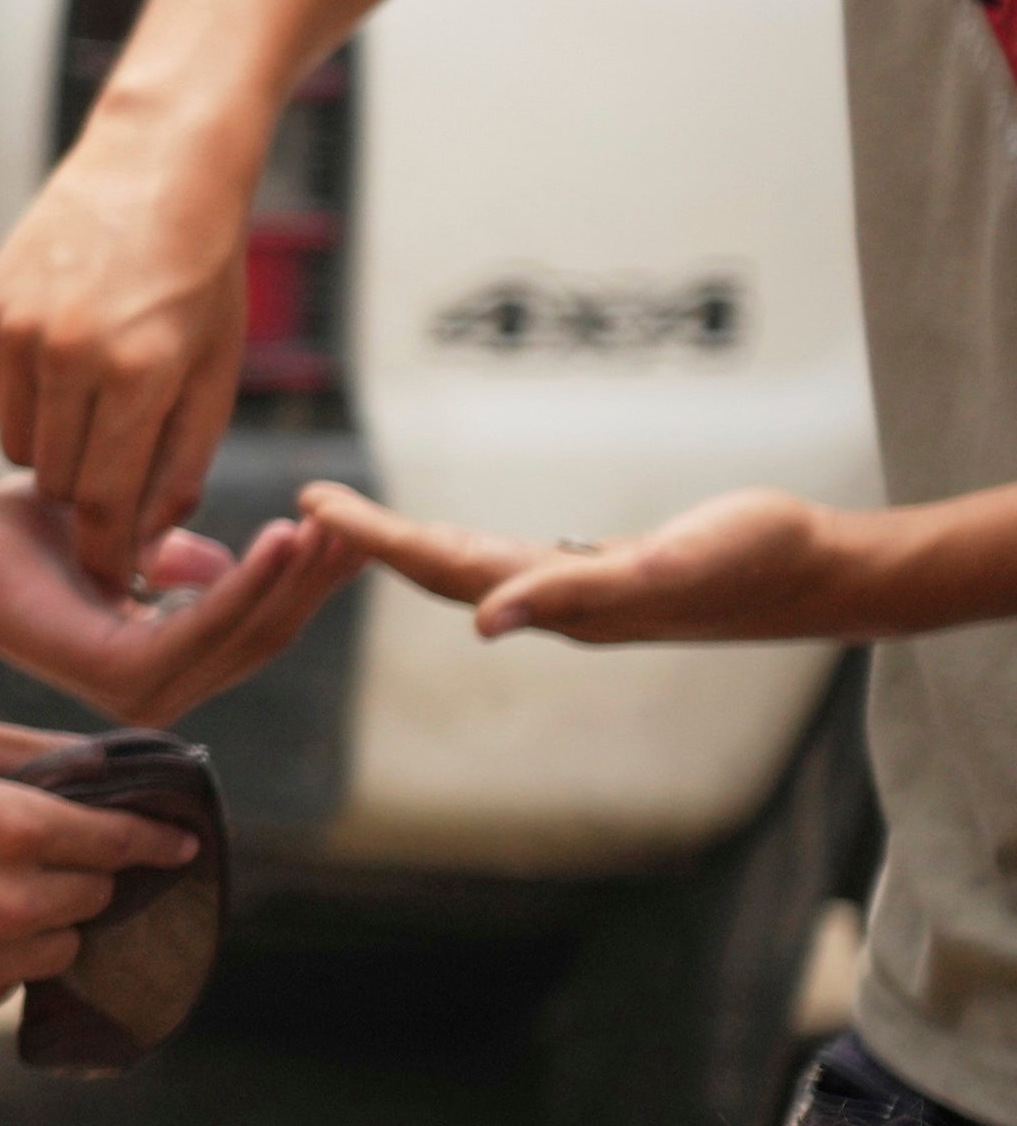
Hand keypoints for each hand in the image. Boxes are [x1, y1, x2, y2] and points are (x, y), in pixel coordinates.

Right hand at [0, 141, 250, 581]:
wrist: (155, 167)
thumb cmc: (202, 277)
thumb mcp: (214, 373)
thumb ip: (181, 462)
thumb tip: (148, 542)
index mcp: (141, 375)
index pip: (108, 504)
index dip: (111, 553)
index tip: (117, 578)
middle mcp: (69, 354)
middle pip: (60, 482)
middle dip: (90, 499)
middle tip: (119, 479)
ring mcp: (18, 328)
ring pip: (20, 444)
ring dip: (56, 450)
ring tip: (98, 413)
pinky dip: (26, 405)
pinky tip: (65, 370)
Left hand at [0, 480, 358, 723]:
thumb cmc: (19, 531)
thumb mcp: (122, 533)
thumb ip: (174, 556)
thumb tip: (227, 560)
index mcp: (163, 659)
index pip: (258, 622)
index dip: (308, 577)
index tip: (351, 526)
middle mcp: (158, 686)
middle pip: (265, 631)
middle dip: (318, 579)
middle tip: (365, 527)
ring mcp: (141, 690)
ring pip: (246, 630)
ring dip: (296, 577)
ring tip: (334, 527)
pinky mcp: (122, 675)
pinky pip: (206, 625)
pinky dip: (250, 580)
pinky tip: (282, 538)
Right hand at [0, 713, 201, 1021]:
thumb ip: (39, 750)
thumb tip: (115, 765)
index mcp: (15, 827)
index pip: (124, 843)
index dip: (157, 840)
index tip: (181, 845)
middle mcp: (10, 902)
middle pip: (98, 898)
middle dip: (78, 874)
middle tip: (27, 853)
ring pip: (60, 947)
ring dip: (39, 920)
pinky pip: (8, 983)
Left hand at [302, 482, 847, 647]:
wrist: (819, 572)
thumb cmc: (751, 563)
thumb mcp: (663, 571)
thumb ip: (572, 594)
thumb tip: (487, 621)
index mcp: (558, 601)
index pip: (441, 568)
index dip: (375, 540)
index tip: (312, 509)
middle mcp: (558, 602)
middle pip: (441, 569)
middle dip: (370, 541)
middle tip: (305, 504)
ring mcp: (581, 592)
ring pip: (470, 569)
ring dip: (407, 547)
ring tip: (349, 522)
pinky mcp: (606, 574)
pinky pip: (510, 564)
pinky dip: (464, 550)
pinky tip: (445, 546)